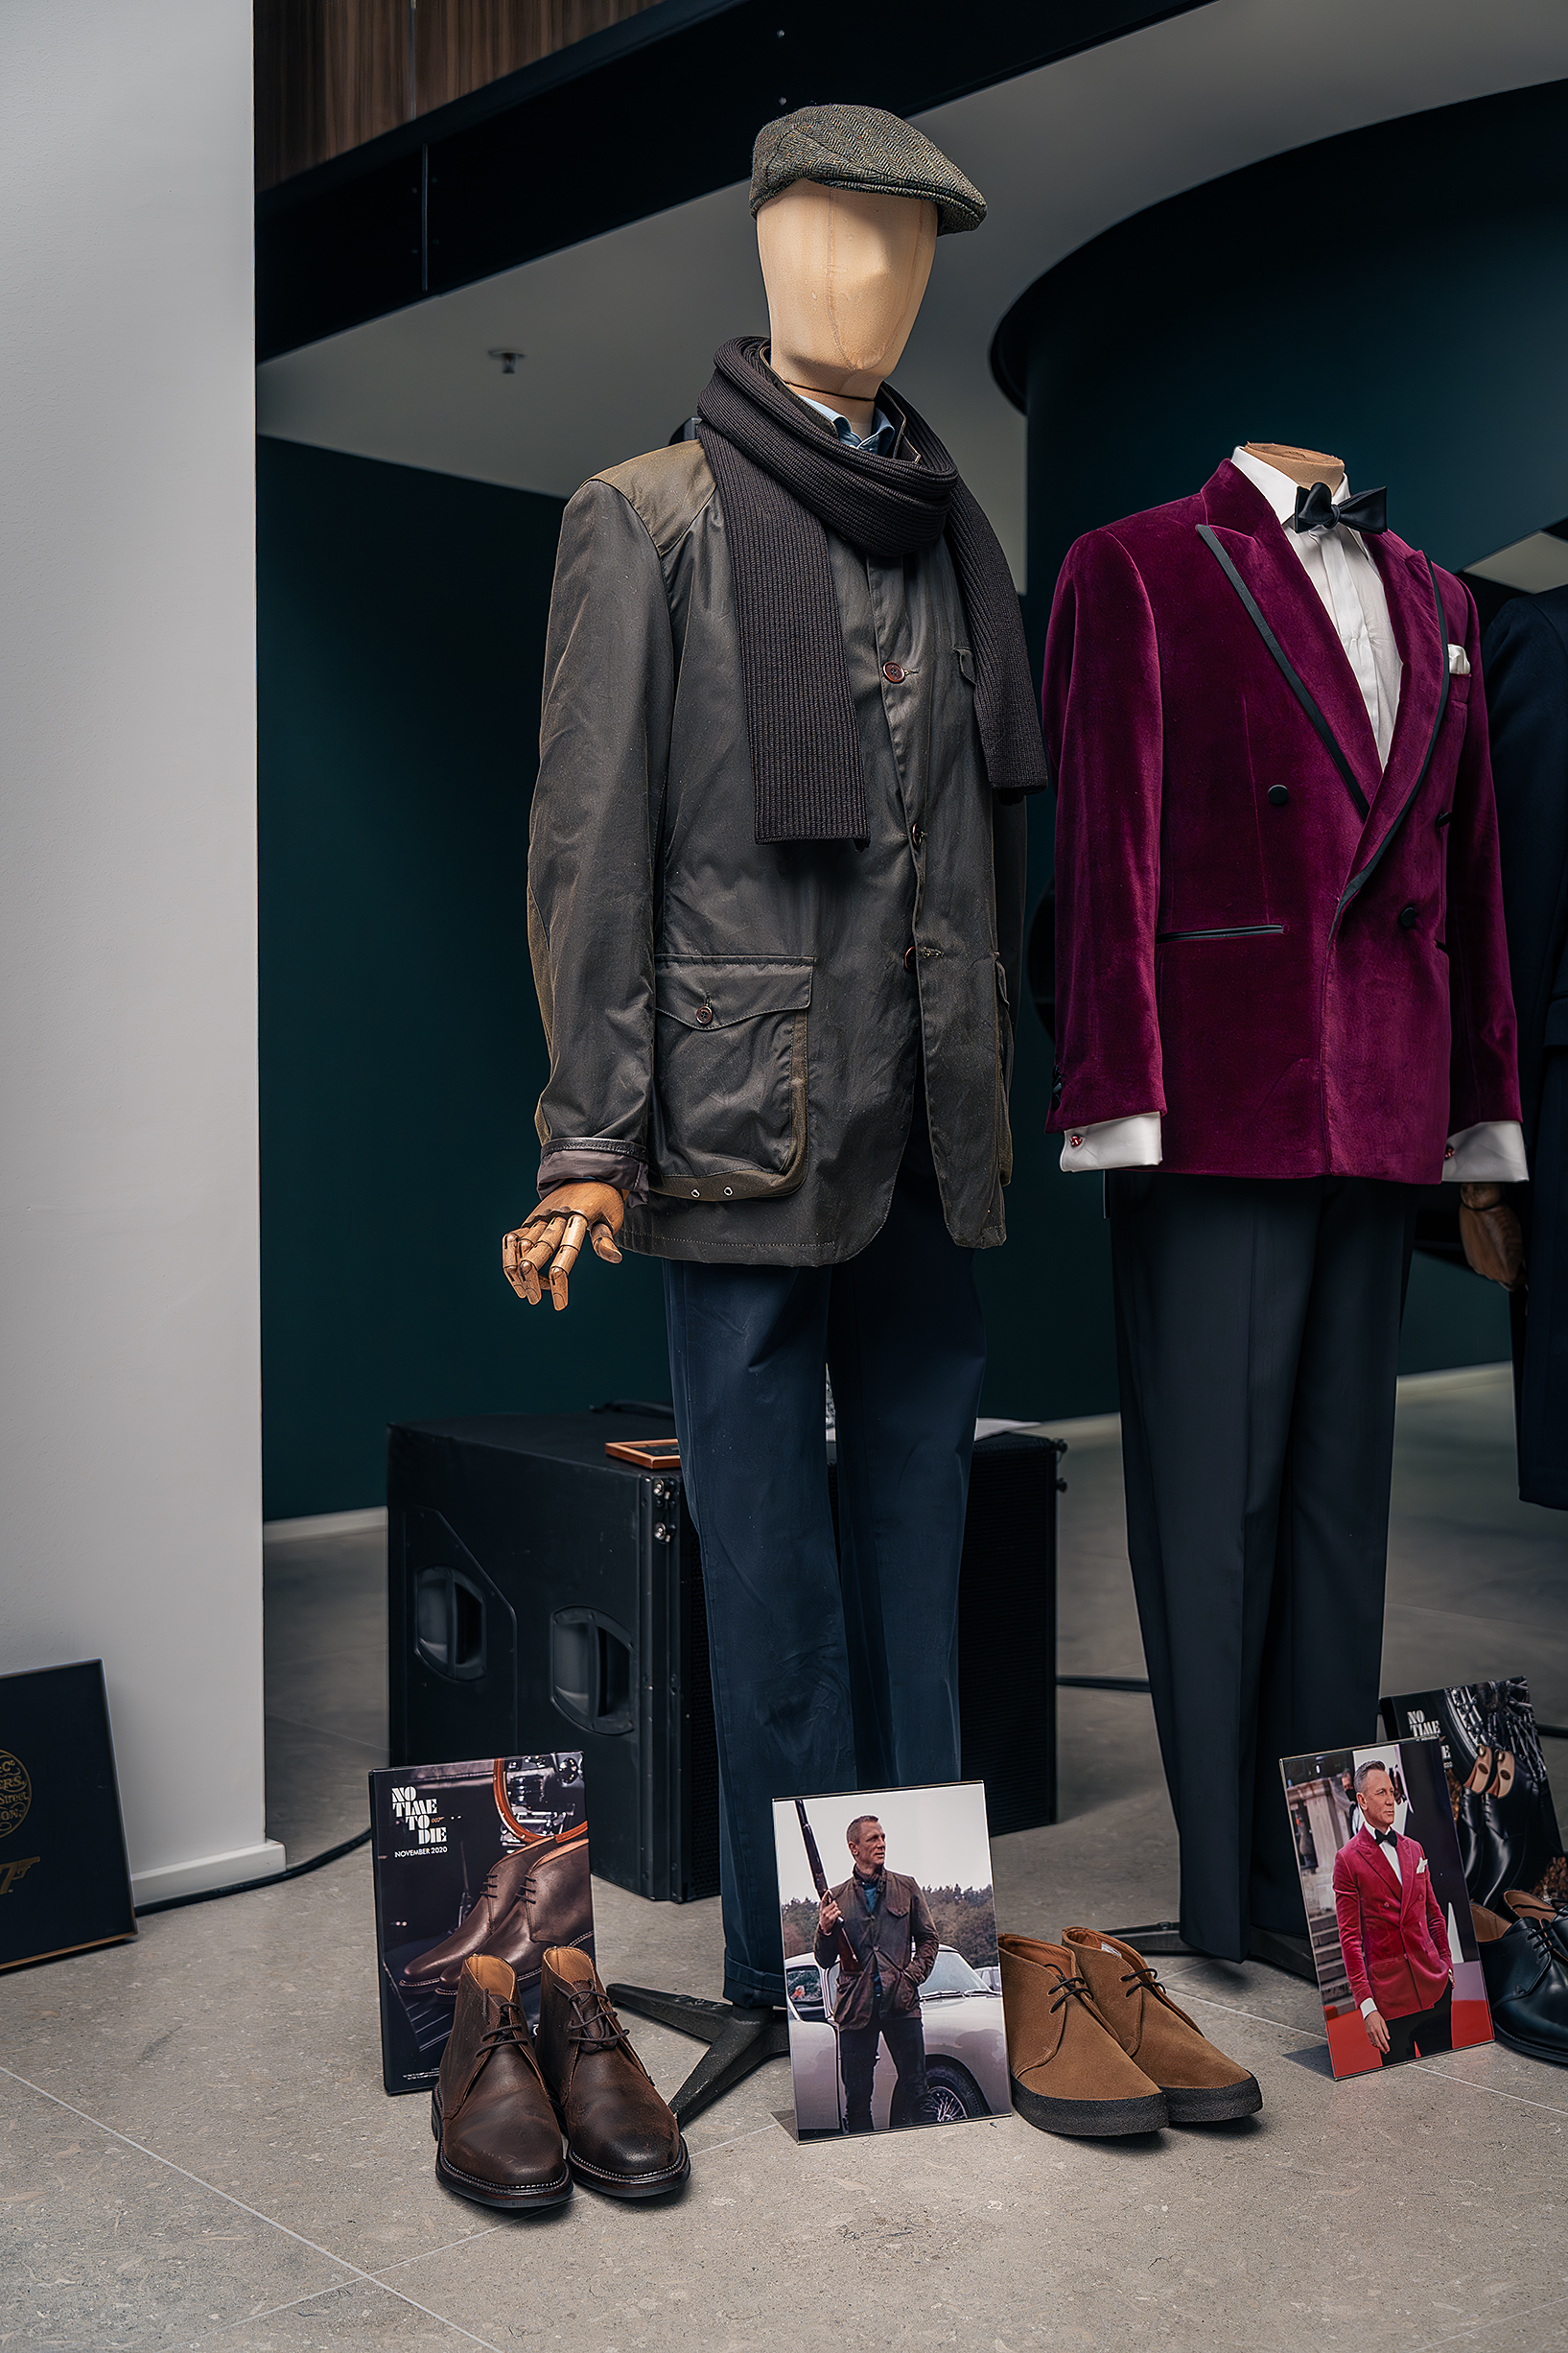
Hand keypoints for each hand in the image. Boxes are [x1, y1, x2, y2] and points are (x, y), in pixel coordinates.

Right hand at [502, 1183, 625, 1311]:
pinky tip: (515, 1276)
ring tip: (526, 1294)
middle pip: (539, 1249)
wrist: (587, 1173)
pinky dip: (509, 1257)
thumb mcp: (611, 1216)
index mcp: (580, 1216)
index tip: (559, 1303)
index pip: (567, 1251)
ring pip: (522, 1245)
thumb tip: (614, 1258)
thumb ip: (605, 1238)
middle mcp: (556, 1215)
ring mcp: (540, 1216)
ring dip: (519, 1272)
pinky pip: (512, 1238)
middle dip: (534, 1279)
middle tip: (535, 1300)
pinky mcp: (531, 1218)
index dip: (560, 1280)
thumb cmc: (604, 1201)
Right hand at [818, 1896, 841, 1932]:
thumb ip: (827, 1906)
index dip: (826, 1895)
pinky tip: (838, 1912)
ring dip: (837, 1909)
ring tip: (837, 1911)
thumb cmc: (824, 1918)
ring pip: (835, 1908)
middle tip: (836, 1905)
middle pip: (832, 1904)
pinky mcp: (830, 1919)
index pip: (823, 1900)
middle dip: (835, 1904)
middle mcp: (823, 1911)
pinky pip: (836, 1913)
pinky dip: (838, 1912)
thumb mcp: (823, 1912)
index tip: (828, 1891)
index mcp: (822, 1908)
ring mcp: (827, 1915)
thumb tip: (832, 1900)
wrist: (822, 1928)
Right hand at [1363, 2006, 1389, 2054]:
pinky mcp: (1367, 2032)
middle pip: (1378, 2043)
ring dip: (1378, 2047)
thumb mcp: (1383, 2022)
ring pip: (1374, 2043)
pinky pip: (1370, 2040)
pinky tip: (1377, 2045)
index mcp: (1378, 2029)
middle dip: (1382, 2049)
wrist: (1368, 2012)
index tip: (1388, 2049)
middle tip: (1385, 2051)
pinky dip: (1374, 2044)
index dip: (1386, 2046)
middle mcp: (1373, 2032)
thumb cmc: (1376, 2016)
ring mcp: (1369, 2032)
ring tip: (1382, 2049)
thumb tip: (1388, 2038)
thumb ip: (1386, 2031)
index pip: (1383, 2040)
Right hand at [1458, 1184, 1525, 1291]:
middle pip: (1503, 1278)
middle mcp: (1488, 1272)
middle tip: (1513, 1252)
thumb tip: (1523, 1269)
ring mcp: (1477, 1265)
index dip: (1522, 1274)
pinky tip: (1490, 1242)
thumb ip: (1523, 1262)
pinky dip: (1487, 1255)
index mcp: (1504, 1272)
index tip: (1523, 1267)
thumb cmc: (1502, 1221)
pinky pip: (1482, 1262)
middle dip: (1509, 1268)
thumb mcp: (1522, 1243)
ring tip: (1500, 1244)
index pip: (1517, 1283)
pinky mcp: (1470, 1257)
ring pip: (1492, 1270)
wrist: (1481, 1208)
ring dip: (1497, 1261)